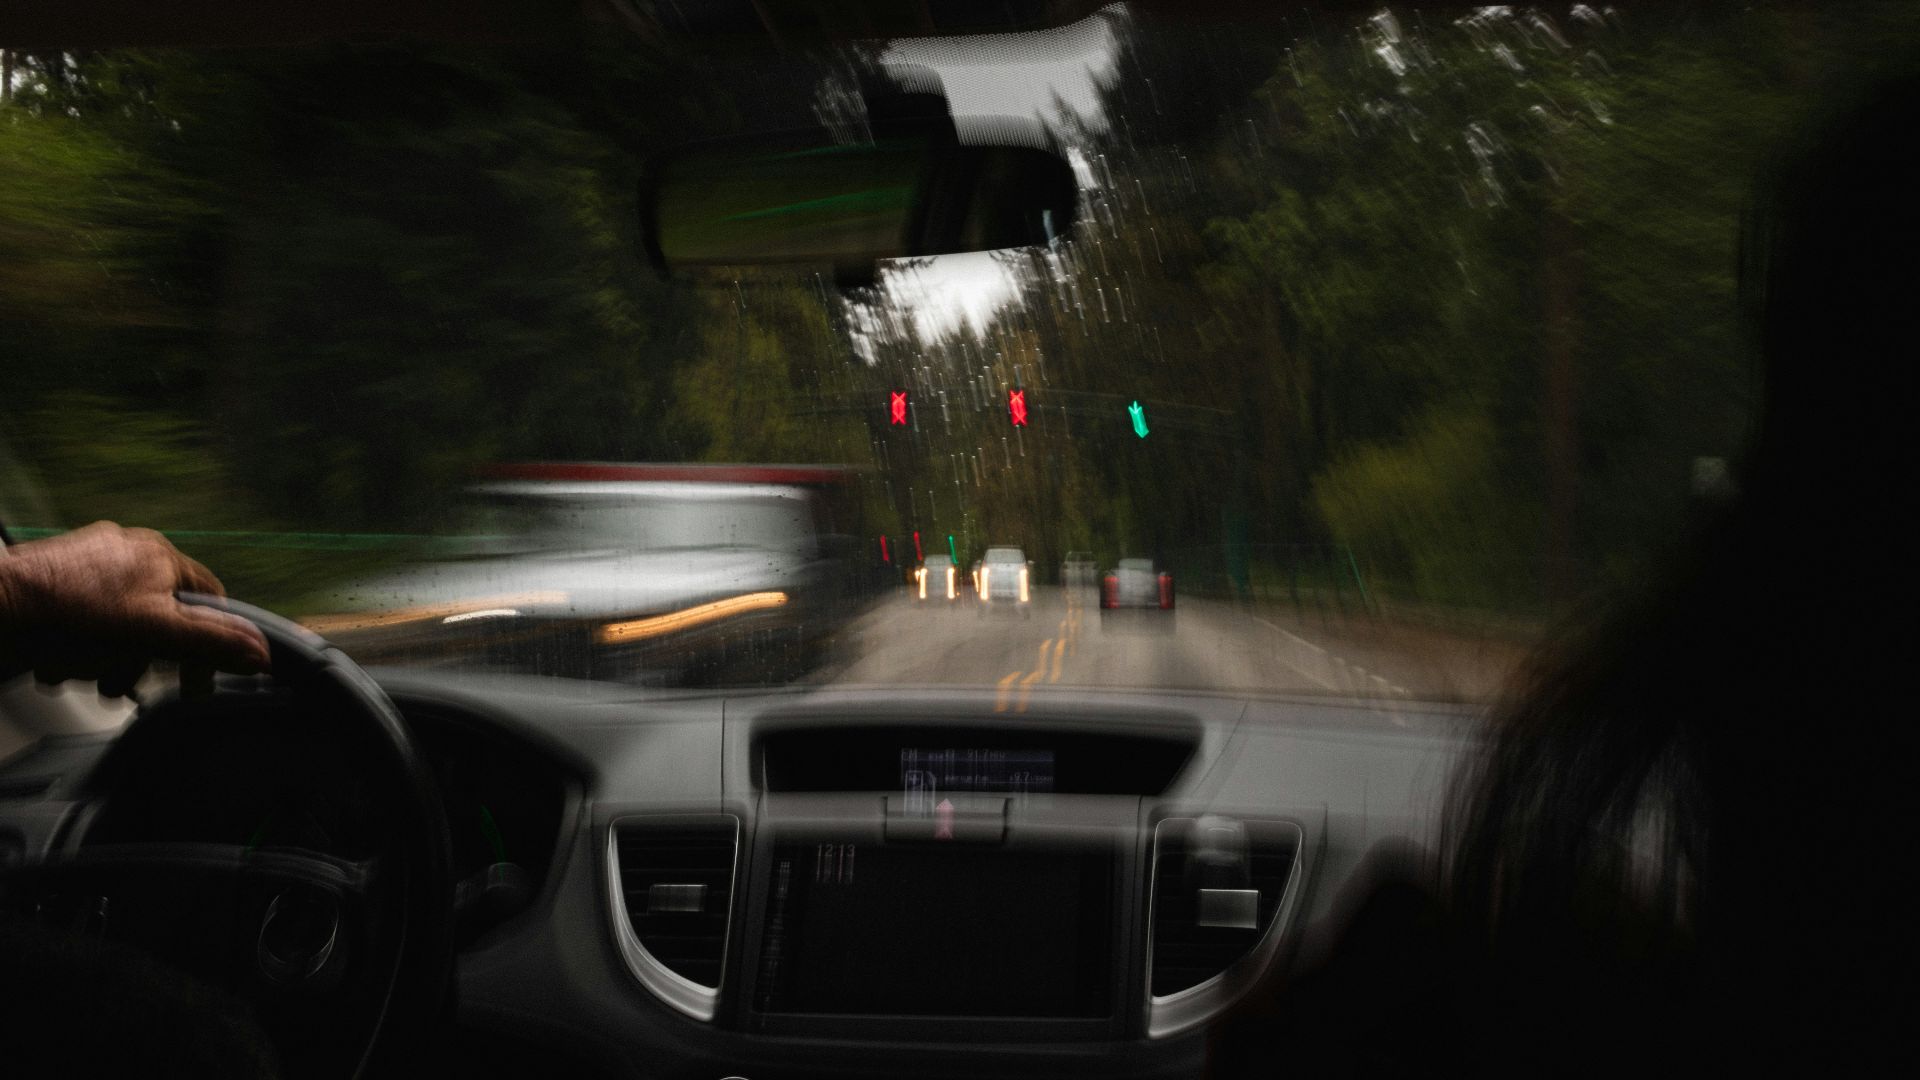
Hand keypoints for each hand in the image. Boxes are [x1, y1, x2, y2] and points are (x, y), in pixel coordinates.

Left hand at [1, 522, 270, 695]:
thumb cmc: (66, 612)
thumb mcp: (156, 632)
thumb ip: (211, 643)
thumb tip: (260, 652)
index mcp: (159, 555)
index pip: (210, 599)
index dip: (211, 641)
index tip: (198, 676)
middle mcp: (127, 552)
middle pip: (162, 618)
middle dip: (146, 658)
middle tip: (130, 682)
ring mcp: (88, 565)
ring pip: (122, 624)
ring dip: (108, 660)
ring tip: (90, 676)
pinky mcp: (56, 581)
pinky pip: (85, 621)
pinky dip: (78, 648)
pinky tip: (64, 663)